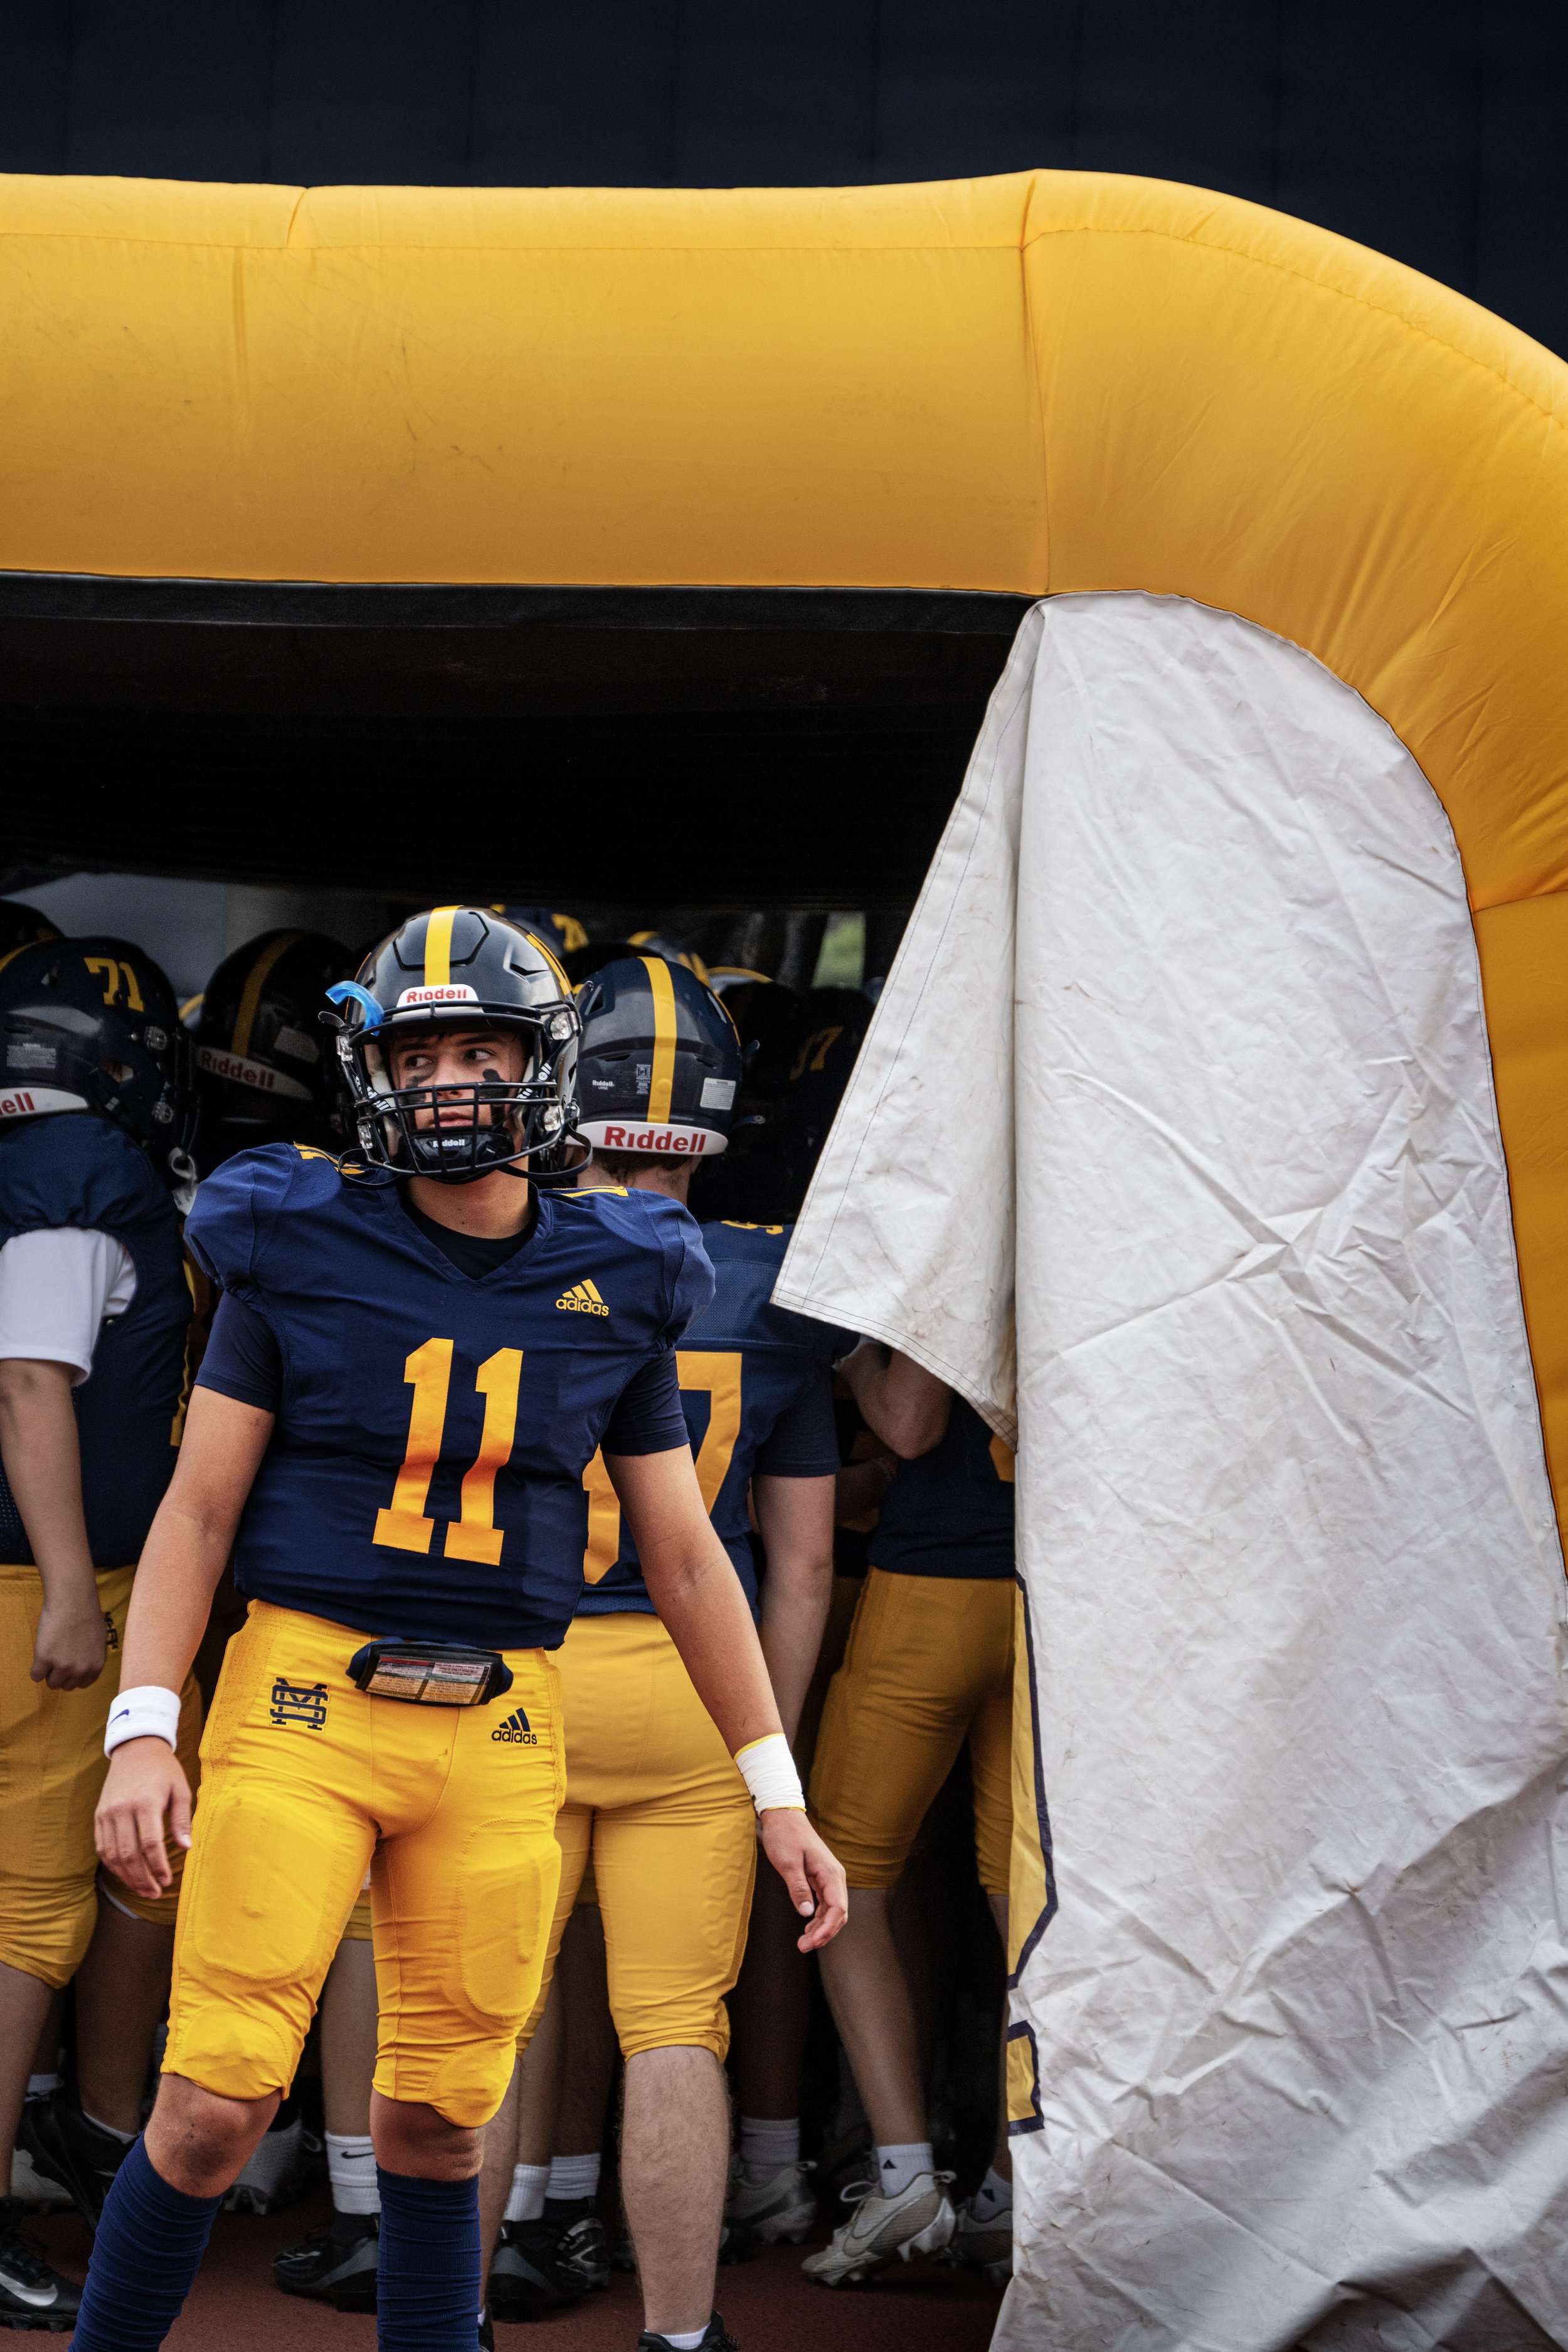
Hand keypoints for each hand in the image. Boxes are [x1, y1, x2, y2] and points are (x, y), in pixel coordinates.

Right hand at [31, 1594, 107, 1690]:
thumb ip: (90, 1658)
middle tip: (58, 1656)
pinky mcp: (44, 1660)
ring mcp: (62, 1666)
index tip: (68, 1665)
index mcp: (95, 1666)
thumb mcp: (97, 1642)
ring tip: (51, 1653)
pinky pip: (35, 1675)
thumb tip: (81, 1668)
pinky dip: (36, 1668)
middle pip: (65, 1686)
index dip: (73, 1675)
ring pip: (51, 1683)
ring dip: (49, 1672)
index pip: (81, 1684)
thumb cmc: (86, 1615)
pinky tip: (41, 1654)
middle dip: (61, 1674)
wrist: (73, 1601)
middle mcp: (80, 1670)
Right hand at [95, 1738, 192, 1899]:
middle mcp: (122, 1809)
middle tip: (155, 1893)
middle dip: (142, 1878)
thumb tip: (186, 1848)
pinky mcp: (99, 1816)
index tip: (167, 1881)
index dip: (158, 1866)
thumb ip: (182, 1820)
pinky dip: (113, 1864)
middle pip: (129, 1854)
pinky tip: (126, 1874)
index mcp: (145, 1802)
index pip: (150, 1843)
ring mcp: (107, 1813)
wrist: (136, 1749)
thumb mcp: (180, 1789)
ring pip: (113, 1854)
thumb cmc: (164, 1770)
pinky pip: (102, 1847)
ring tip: (143, 1889)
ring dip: (127, 1876)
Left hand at [760, 1809, 847, 1952]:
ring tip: (803, 1942)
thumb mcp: (788, 1863)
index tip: (811, 1942)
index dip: (827, 1930)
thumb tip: (807, 1914)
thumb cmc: (785, 1836)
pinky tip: (808, 1926)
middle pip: (838, 1913)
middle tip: (803, 1946)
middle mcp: (834, 1877)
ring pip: (832, 1910)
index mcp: (830, 1873)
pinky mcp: (821, 1878)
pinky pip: (825, 1903)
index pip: (838, 1909)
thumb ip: (798, 1889)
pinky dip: (818, 1917)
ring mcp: (829, 1877)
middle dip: (824, 1933)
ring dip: (821, 1928)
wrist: (784, 1816)